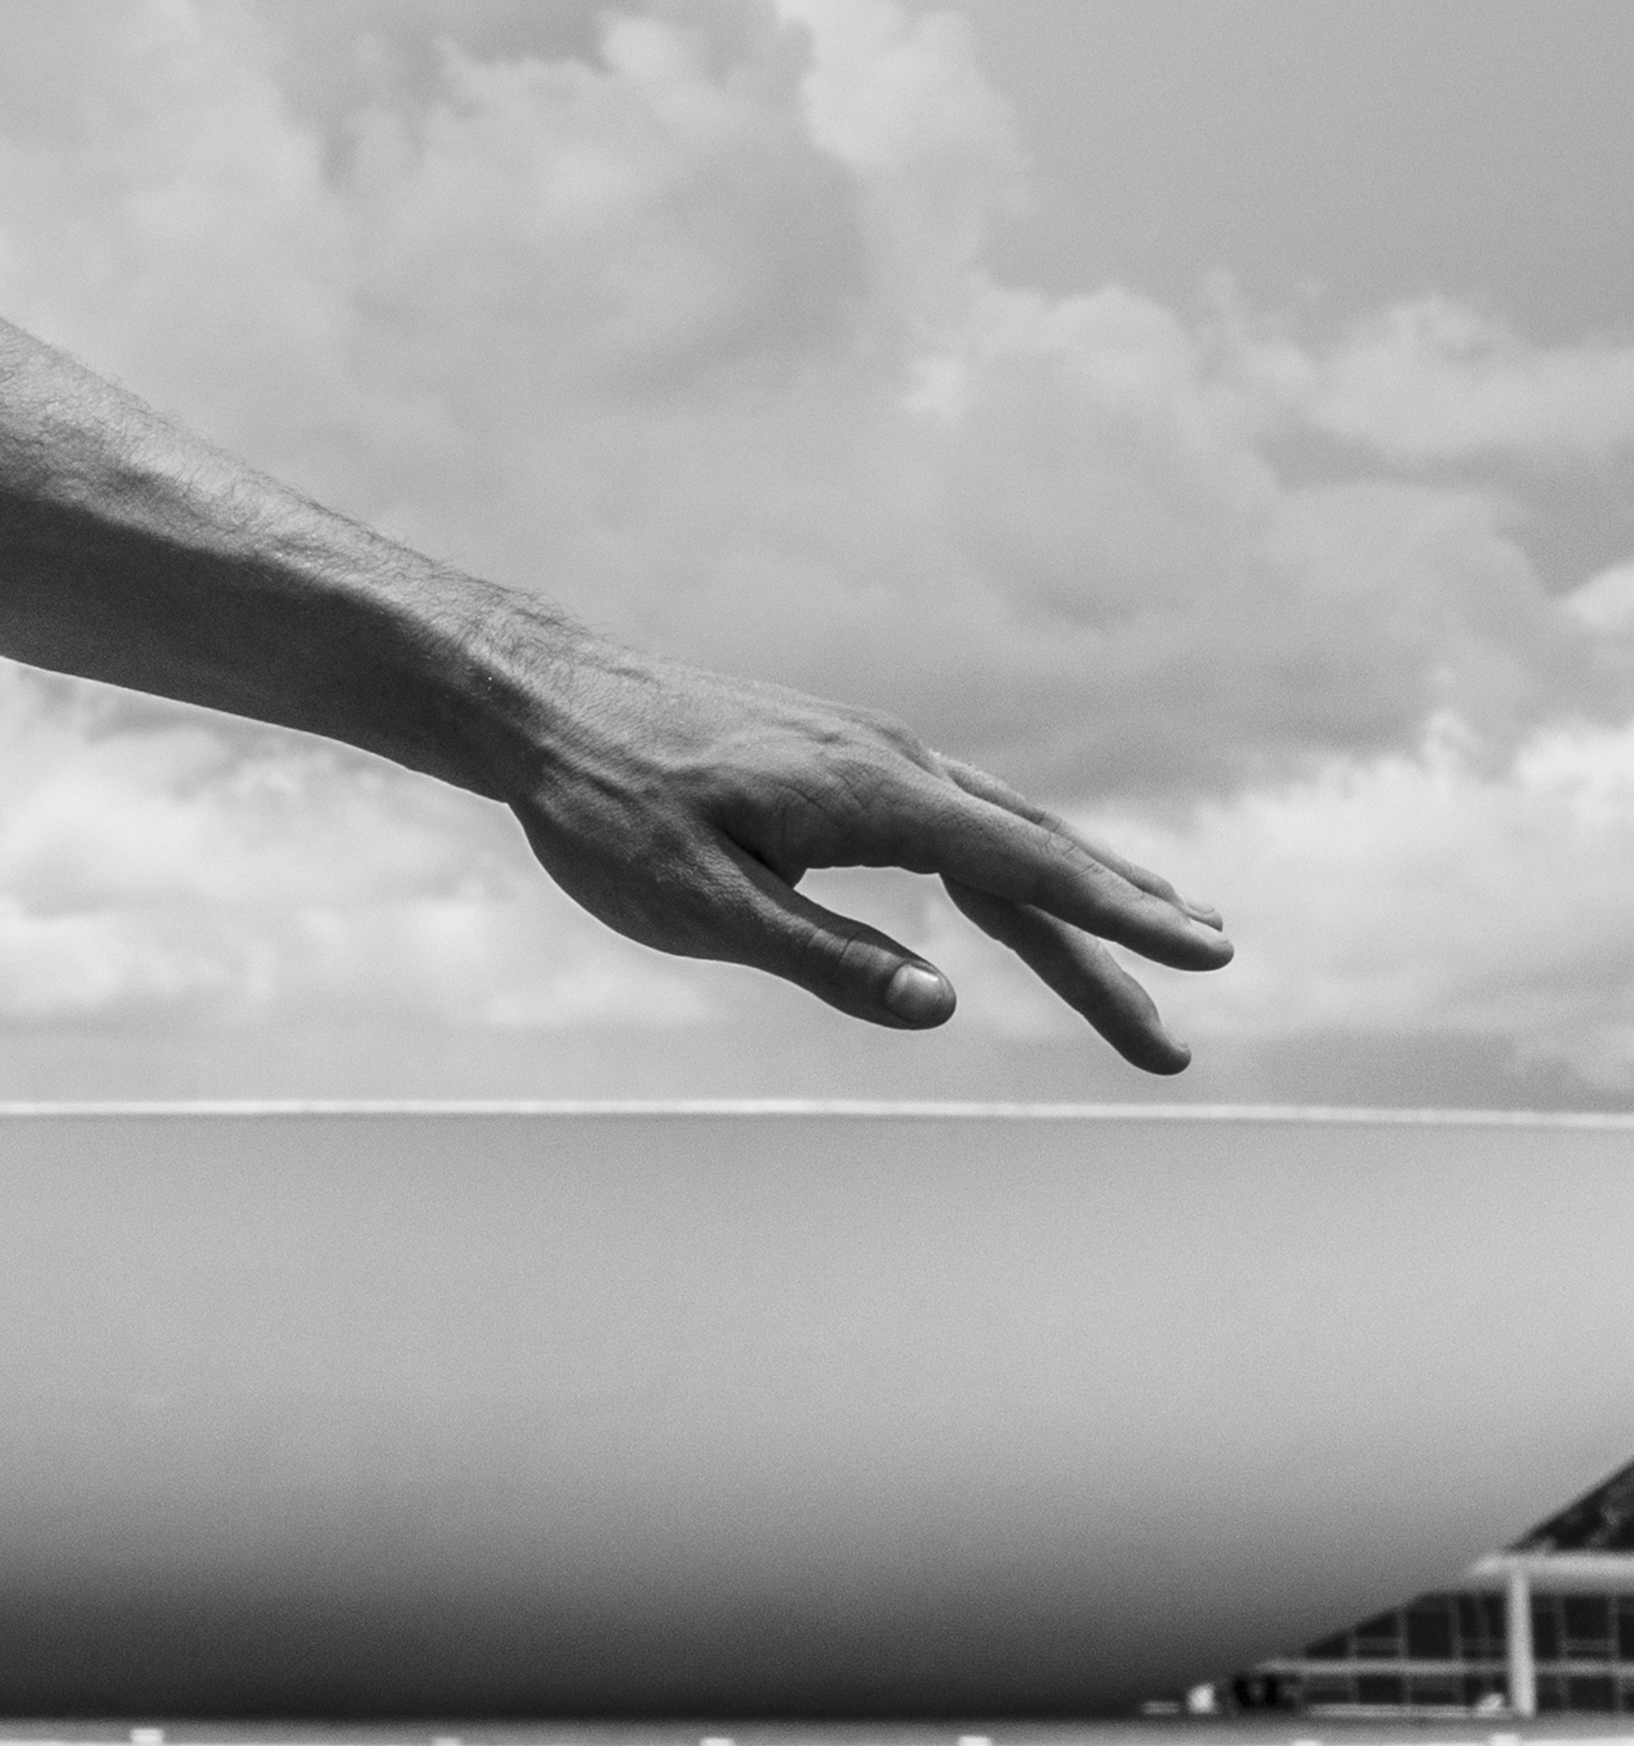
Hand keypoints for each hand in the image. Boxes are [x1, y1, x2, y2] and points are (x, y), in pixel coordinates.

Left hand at [502, 645, 1226, 1073]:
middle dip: (1117, 947)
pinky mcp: (837, 757)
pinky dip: (1016, 857)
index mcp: (873, 797)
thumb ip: (822, 958)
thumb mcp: (697, 901)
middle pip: (1035, 862)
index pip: (1029, 869)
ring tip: (1166, 937)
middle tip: (1173, 1047)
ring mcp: (868, 753)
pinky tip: (1031, 889)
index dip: (1122, 921)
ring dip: (1083, 894)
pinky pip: (955, 815)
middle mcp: (893, 762)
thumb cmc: (604, 804)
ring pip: (1003, 834)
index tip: (1209, 955)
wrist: (536, 698)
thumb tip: (942, 1010)